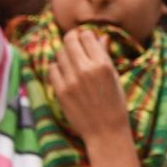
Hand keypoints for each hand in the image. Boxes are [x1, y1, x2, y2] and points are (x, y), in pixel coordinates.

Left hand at [49, 29, 131, 144]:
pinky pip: (52, 68)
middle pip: (70, 40)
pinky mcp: (60, 91)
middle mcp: (85, 69)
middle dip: (72, 39)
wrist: (105, 130)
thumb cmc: (114, 103)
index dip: (86, 35)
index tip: (86, 39)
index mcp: (102, 64)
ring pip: (59, 53)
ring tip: (72, 61)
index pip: (87, 36)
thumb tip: (100, 37)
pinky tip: (65, 73)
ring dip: (65, 54)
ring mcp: (71, 80)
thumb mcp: (114, 76)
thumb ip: (105, 55)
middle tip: (75, 44)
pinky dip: (57, 68)